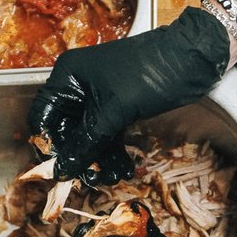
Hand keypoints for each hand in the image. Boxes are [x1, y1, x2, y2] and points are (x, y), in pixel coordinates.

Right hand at [27, 7, 228, 185]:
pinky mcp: (117, 108)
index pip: (43, 116)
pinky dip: (112, 153)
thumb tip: (63, 169)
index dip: (47, 144)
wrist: (193, 58)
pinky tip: (121, 169)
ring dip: (97, 160)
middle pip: (65, 131)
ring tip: (109, 178)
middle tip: (88, 179)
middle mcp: (78, 87)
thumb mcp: (114, 111)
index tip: (58, 169)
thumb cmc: (149, 73)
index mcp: (68, 77)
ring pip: (87, 137)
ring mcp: (97, 99)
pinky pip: (106, 136)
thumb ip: (86, 141)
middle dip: (77, 157)